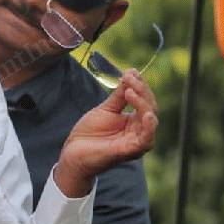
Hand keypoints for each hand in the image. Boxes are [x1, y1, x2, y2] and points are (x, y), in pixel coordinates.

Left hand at [55, 69, 157, 195]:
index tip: (130, 72)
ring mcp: (137, 141)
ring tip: (130, 91)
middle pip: (151, 107)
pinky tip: (145, 114)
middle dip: (141, 90)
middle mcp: (139, 130)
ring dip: (143, 103)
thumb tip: (131, 74)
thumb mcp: (105, 109)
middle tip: (129, 78)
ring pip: (151, 120)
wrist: (73, 152)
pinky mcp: (131, 150)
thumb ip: (119, 95)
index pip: (145, 100)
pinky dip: (149, 127)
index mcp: (135, 120)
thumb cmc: (89, 132)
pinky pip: (146, 139)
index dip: (140, 85)